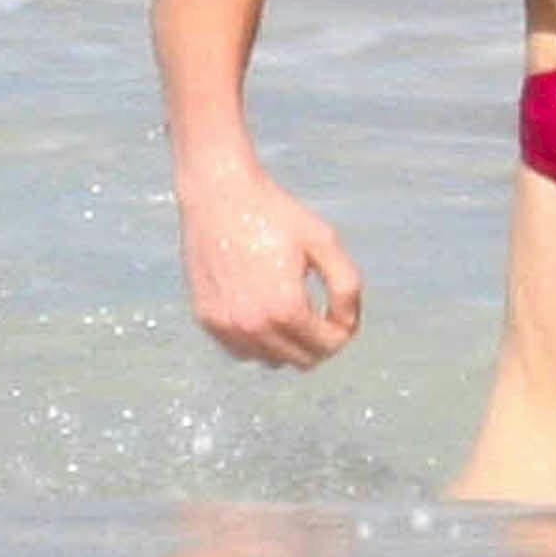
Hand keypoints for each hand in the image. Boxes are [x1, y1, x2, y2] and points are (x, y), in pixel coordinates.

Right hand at [176, 168, 363, 367]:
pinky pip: (242, 351)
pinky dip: (260, 341)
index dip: (343, 332)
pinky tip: (267, 313)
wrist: (220, 196)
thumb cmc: (275, 214)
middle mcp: (252, 326)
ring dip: (290, 344)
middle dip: (320, 343)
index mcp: (285, 308)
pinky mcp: (207, 319)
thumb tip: (348, 325)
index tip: (343, 313)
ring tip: (296, 311)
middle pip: (302, 360)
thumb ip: (347, 287)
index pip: (327, 346)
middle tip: (324, 315)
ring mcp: (226, 326)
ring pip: (271, 360)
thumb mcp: (324, 242)